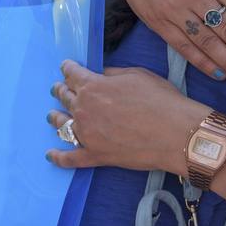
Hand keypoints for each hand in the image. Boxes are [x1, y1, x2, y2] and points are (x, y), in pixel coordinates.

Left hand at [44, 60, 203, 171]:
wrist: (175, 133)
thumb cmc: (160, 100)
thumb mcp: (137, 75)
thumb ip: (113, 74)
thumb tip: (101, 75)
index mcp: (93, 86)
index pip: (72, 74)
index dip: (68, 69)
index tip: (65, 67)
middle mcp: (84, 109)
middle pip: (64, 97)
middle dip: (60, 90)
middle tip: (58, 89)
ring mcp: (87, 134)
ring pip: (62, 124)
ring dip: (55, 117)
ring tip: (52, 115)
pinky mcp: (95, 155)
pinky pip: (70, 158)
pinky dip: (58, 157)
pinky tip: (50, 155)